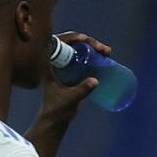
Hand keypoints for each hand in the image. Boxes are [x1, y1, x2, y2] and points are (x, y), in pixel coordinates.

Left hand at [28, 32, 110, 156]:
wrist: (56, 120)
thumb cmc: (57, 109)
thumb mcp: (69, 99)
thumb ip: (81, 90)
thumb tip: (95, 81)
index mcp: (49, 64)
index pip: (58, 42)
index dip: (72, 37)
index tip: (85, 39)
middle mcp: (57, 62)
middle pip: (72, 44)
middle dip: (89, 42)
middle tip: (102, 49)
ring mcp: (66, 66)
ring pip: (80, 50)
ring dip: (94, 48)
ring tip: (107, 52)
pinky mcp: (74, 72)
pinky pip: (84, 59)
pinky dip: (95, 56)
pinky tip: (105, 57)